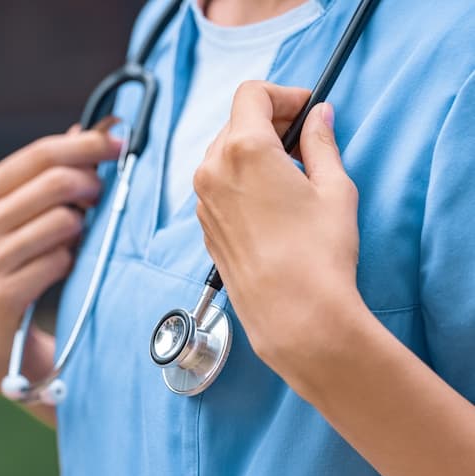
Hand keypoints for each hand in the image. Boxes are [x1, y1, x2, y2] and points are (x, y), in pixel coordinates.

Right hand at [0, 125, 121, 394]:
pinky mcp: (1, 295)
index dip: (87, 145)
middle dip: (92, 185)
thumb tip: (87, 130)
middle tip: (102, 198)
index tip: (121, 140)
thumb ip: (48, 179)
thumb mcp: (21, 223)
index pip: (39, 153)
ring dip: (81, 230)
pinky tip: (66, 269)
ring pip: (62, 221)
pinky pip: (58, 262)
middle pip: (55, 181)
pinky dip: (71, 263)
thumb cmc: (13, 275)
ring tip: (76, 240)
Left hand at [194, 81, 363, 400]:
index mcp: (243, 149)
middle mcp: (213, 172)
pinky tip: (272, 206)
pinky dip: (241, 184)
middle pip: (235, 123)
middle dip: (269, 123)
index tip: (305, 109)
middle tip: (304, 141)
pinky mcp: (206, 232)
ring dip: (254, 155)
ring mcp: (204, 205)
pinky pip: (219, 190)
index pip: (253, 94)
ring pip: (224, 157)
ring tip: (291, 178)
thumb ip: (322, 144)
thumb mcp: (335, 189)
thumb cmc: (318, 257)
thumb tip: (318, 119)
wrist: (295, 317)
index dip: (283, 95)